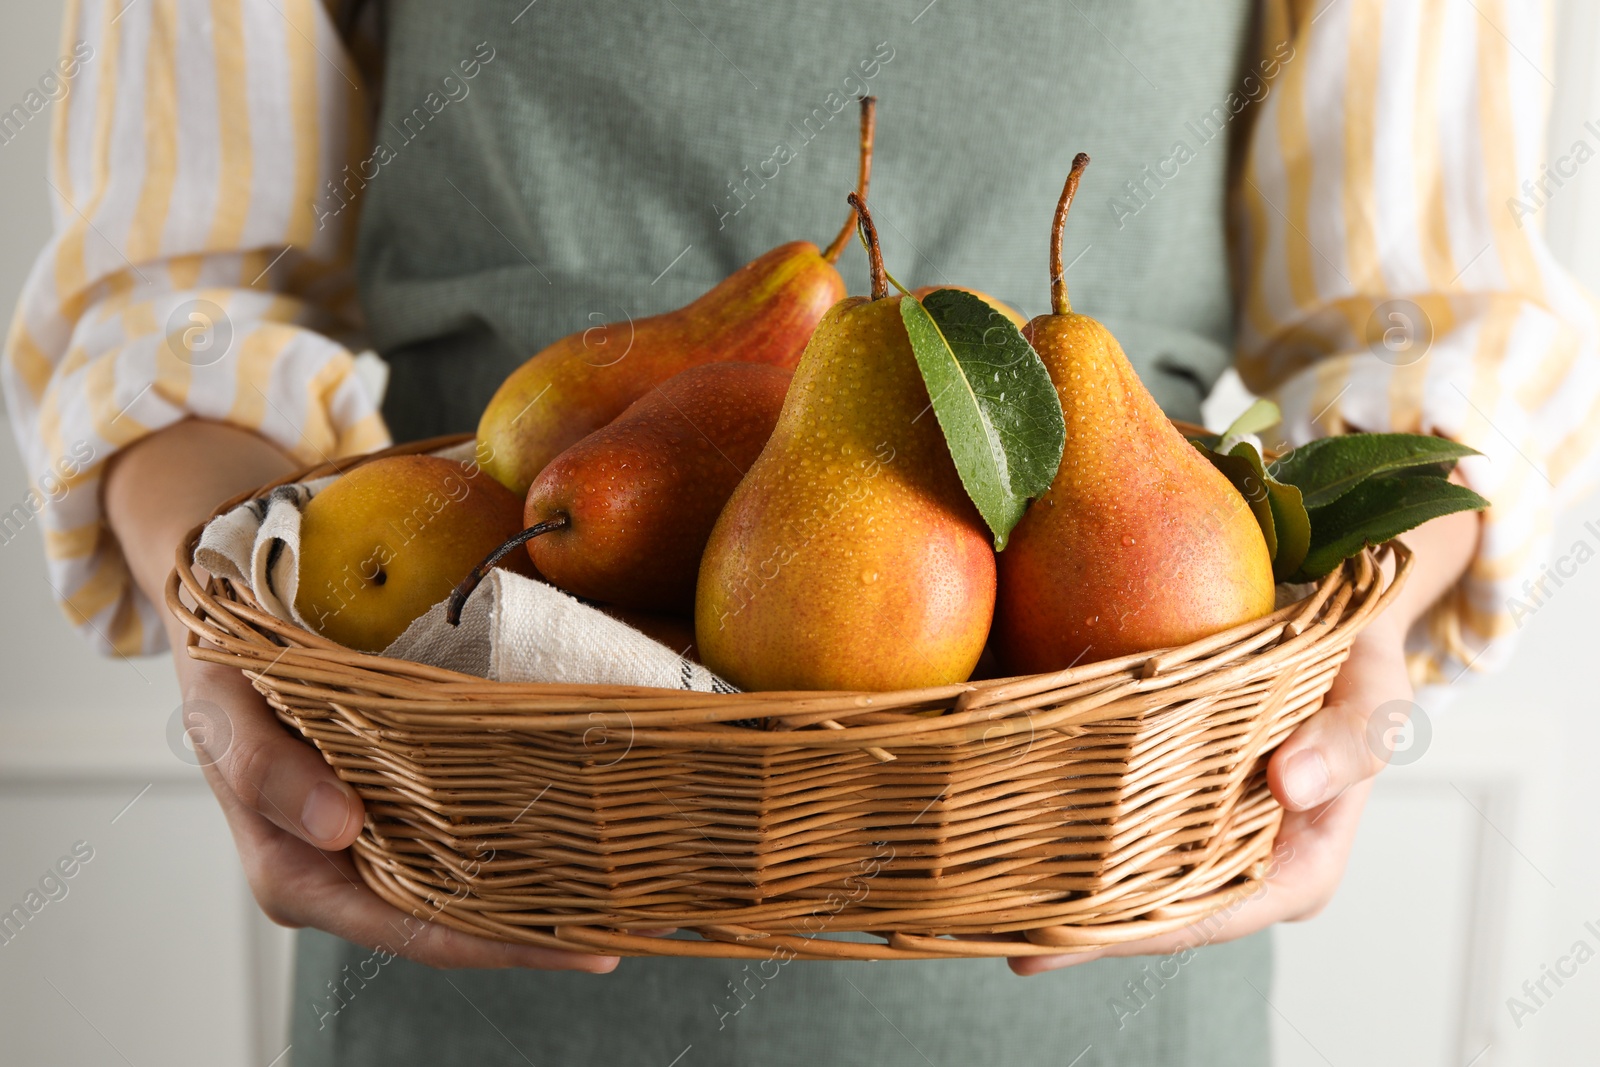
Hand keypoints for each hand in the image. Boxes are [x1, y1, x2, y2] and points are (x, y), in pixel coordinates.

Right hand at [177, 653, 616, 970]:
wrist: (220, 628)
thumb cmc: (221, 675)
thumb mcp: (225, 712)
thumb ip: (266, 773)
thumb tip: (339, 828)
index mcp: (300, 876)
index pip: (415, 929)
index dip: (501, 944)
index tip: (583, 945)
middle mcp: (344, 873)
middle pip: (456, 921)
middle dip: (544, 929)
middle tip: (637, 921)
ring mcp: (374, 843)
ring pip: (469, 886)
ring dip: (545, 890)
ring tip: (630, 890)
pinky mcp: (397, 805)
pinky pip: (465, 838)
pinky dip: (520, 841)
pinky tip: (580, 834)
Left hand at [1011, 616, 1403, 974]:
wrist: (1338, 623)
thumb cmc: (1361, 667)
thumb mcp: (1375, 697)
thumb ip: (1347, 741)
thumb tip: (1290, 784)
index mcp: (1296, 869)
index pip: (1209, 916)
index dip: (1135, 933)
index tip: (1065, 939)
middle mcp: (1242, 863)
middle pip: (1155, 907)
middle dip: (1079, 921)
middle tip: (998, 924)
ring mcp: (1203, 833)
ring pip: (1126, 872)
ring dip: (1061, 877)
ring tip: (985, 891)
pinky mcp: (1171, 795)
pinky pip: (1115, 818)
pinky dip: (1065, 819)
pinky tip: (1003, 818)